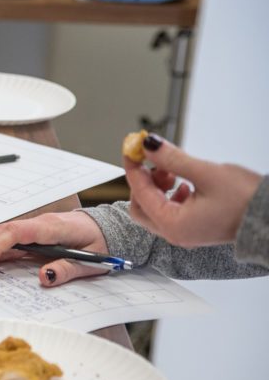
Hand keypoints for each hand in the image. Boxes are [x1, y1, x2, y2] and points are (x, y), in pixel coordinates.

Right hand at [0, 211, 108, 287]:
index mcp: (53, 227)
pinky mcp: (36, 234)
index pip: (17, 232)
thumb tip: (43, 276)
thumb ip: (67, 269)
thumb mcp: (91, 262)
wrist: (111, 228)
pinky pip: (11, 239)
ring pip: (4, 233)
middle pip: (4, 231)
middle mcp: (40, 224)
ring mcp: (36, 228)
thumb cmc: (102, 243)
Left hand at [125, 134, 261, 247]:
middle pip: (140, 205)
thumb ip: (172, 159)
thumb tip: (148, 146)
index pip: (140, 193)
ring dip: (157, 187)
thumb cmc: (248, 201)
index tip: (132, 150)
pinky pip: (170, 211)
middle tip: (154, 161)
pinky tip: (183, 183)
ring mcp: (184, 233)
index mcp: (173, 225)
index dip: (134, 168)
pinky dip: (169, 195)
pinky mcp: (194, 228)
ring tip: (172, 170)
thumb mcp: (206, 173)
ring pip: (154, 208)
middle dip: (144, 181)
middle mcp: (175, 233)